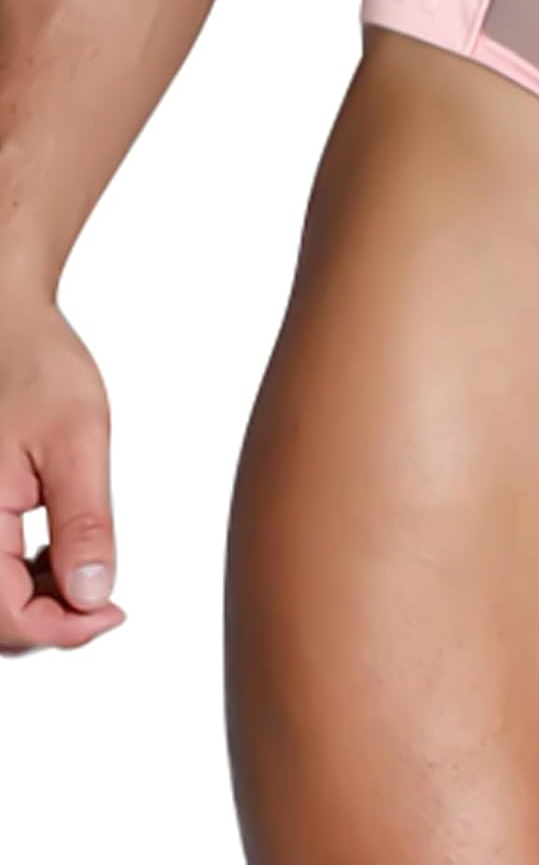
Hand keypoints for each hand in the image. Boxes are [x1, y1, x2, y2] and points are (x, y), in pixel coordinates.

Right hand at [0, 281, 125, 653]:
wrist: (4, 323)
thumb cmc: (34, 365)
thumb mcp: (77, 441)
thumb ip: (84, 522)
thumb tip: (94, 595)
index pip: (4, 617)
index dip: (63, 630)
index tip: (112, 614)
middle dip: (49, 621)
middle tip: (105, 598)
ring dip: (33, 600)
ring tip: (82, 564)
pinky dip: (18, 575)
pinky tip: (54, 551)